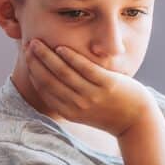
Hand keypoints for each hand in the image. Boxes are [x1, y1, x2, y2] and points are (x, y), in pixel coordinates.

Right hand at [23, 39, 153, 136]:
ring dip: (48, 56)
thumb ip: (69, 99)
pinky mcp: (107, 85)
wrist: (136, 121)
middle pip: (50, 80)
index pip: (45, 90)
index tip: (27, 57)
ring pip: (64, 73)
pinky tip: (61, 47)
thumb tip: (52, 82)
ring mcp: (93, 95)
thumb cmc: (109, 112)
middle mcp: (78, 105)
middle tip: (28, 45)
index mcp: (69, 112)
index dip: (33, 72)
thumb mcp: (84, 111)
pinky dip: (72, 58)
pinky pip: (85, 69)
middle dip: (36, 61)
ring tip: (38, 42)